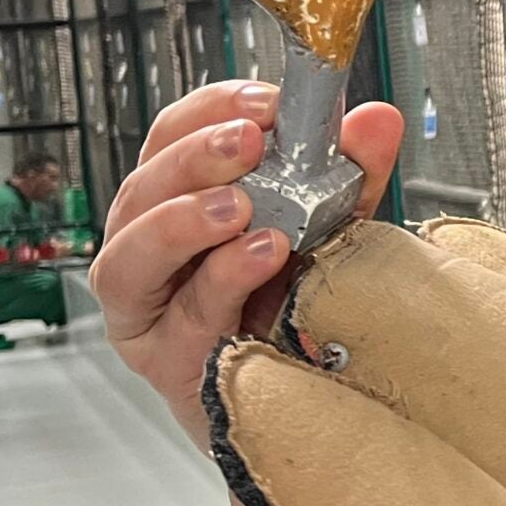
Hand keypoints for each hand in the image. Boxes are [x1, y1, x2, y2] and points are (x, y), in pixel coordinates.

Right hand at [87, 79, 400, 447]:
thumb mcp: (332, 229)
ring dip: (180, 221)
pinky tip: (259, 256)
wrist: (307, 404)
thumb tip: (376, 120)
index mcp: (176, 203)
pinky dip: (218, 280)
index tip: (261, 101)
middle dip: (193, 157)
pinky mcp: (166, 362)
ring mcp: (147, 310)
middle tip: (248, 142)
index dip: (208, 111)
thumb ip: (351, 176)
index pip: (169, 139)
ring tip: (239, 208)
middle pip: (141, 187)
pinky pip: (178, 317)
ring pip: (129, 256)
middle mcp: (146, 250)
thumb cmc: (298, 308)